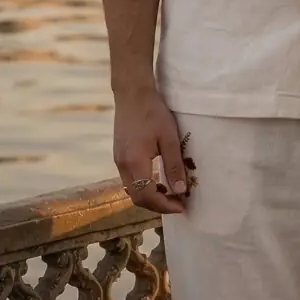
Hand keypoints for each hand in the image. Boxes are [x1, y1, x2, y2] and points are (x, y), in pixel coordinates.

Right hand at [113, 88, 190, 214]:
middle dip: (158, 205)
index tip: (181, 206)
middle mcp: (122, 166)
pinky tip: (157, 181)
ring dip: (150, 197)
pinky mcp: (118, 156)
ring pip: (132, 191)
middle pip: (137, 198)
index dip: (164, 206)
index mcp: (135, 162)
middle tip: (177, 203)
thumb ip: (174, 166)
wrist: (132, 93)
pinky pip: (130, 181)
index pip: (147, 196)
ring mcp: (118, 161)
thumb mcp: (169, 138)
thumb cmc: (153, 112)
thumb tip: (180, 191)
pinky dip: (143, 187)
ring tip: (170, 194)